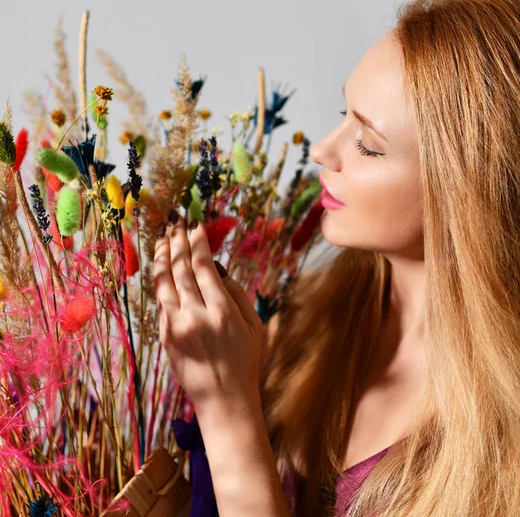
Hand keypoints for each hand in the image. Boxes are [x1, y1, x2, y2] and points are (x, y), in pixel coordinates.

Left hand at [153, 210, 264, 408]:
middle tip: (176, 223)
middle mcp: (194, 315)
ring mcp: (175, 327)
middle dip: (177, 242)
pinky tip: (162, 268)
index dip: (197, 243)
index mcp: (221, 311)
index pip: (203, 267)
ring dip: (162, 256)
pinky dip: (160, 280)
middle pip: (180, 269)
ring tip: (163, 238)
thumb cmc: (245, 362)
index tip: (196, 226)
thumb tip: (219, 272)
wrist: (223, 400)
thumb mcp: (254, 326)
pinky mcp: (164, 337)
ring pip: (163, 283)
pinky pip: (160, 302)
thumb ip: (237, 295)